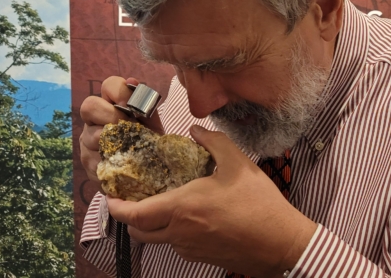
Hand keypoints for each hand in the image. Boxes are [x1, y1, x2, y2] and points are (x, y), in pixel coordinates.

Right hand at [79, 76, 163, 184]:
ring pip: (90, 135)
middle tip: (129, 127)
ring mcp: (87, 139)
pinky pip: (93, 159)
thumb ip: (145, 103)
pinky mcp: (87, 162)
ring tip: (129, 148)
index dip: (120, 91)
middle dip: (111, 115)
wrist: (149, 169)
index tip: (132, 106)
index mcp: (111, 102)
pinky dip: (110, 161)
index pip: (109, 85)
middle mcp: (94, 118)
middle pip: (89, 106)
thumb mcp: (151, 122)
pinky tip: (122, 163)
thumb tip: (133, 81)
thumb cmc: (148, 139)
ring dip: (112, 141)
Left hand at [107, 126, 316, 277]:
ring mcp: (189, 250)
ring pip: (157, 239)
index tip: (109, 197)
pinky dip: (171, 231)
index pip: (135, 215)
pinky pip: (177, 244)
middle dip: (130, 217)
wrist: (281, 244)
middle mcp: (179, 233)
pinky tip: (190, 215)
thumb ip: (213, 142)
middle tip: (134, 198)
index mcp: (182, 208)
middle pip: (139, 231)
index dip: (116, 207)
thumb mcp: (238, 163)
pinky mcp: (201, 258)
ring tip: (163, 202)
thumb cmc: (259, 204)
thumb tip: (194, 131)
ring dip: (151, 224)